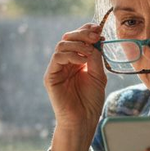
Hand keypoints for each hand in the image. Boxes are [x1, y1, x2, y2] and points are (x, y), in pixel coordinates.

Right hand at [44, 23, 107, 150]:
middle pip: (69, 38)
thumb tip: (96, 40)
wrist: (83, 120)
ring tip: (90, 51)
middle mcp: (66, 62)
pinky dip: (71, 55)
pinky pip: (57, 57)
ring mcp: (57, 68)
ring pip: (62, 45)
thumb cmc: (91, 101)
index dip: (87, 31)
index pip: (79, 39)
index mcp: (77, 61)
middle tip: (95, 36)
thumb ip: (96, 58)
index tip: (98, 29)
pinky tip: (82, 61)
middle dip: (83, 34)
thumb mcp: (98, 75)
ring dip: (78, 44)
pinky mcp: (51, 76)